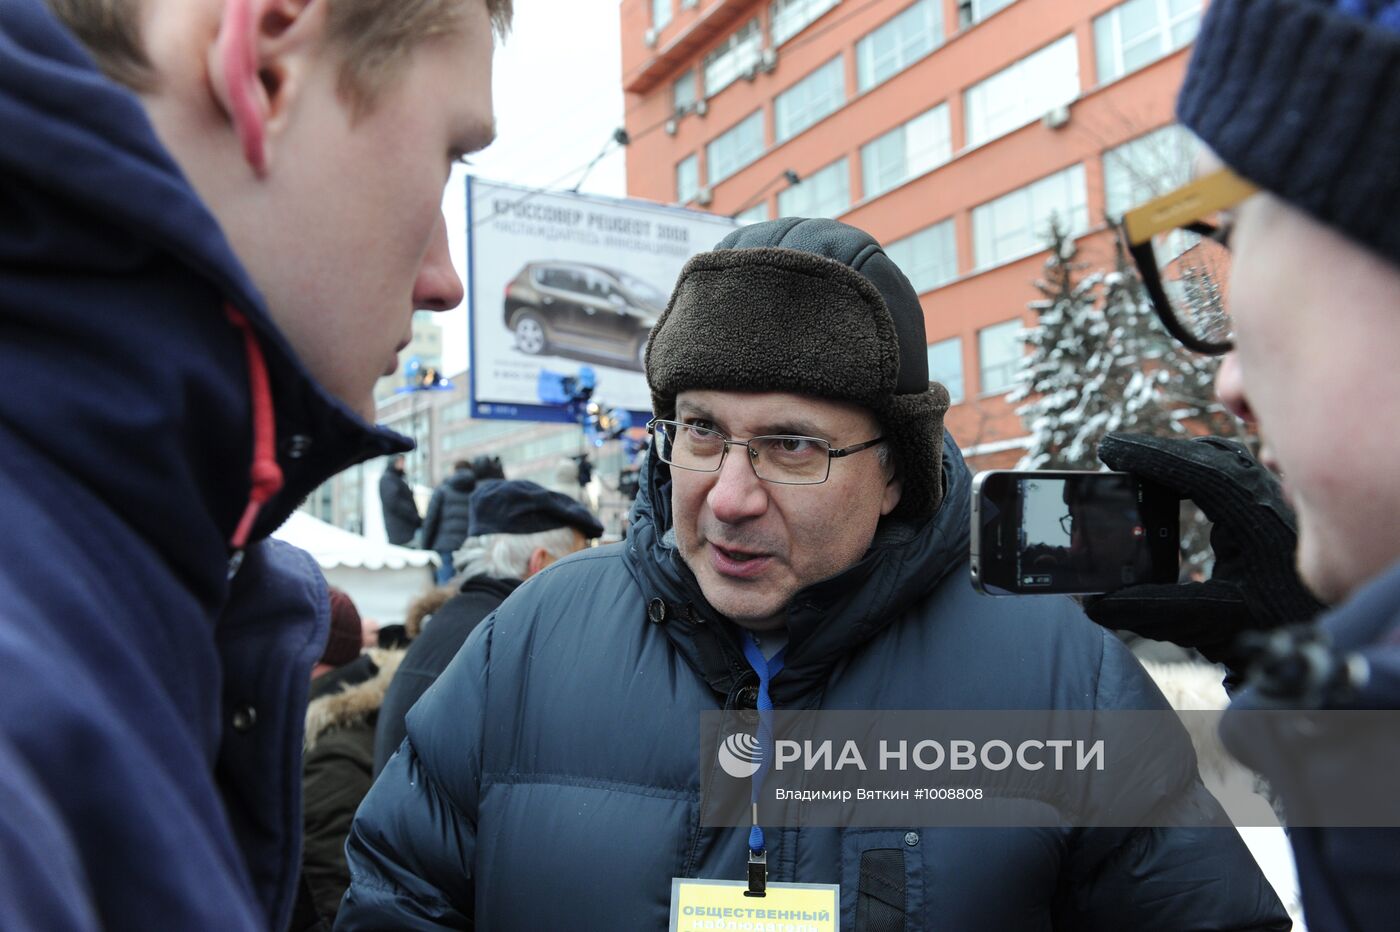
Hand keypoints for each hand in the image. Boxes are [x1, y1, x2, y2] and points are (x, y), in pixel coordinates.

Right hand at [1081, 432, 1325, 670]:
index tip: (1110, 450)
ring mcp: (1275, 501)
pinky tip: (1179, 484)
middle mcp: (1270, 499)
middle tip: (1116, 456)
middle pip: (1209, 454)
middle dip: (1159, 452)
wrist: (1333, 638)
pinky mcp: (1274, 511)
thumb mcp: (1217, 622)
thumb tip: (1100, 604)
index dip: (1148, 455)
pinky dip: (1199, 471)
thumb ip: (1156, 611)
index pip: (1196, 468)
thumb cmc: (1285, 627)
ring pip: (1224, 461)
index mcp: (1257, 517)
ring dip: (1181, 460)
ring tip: (1139, 467)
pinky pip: (1234, 474)